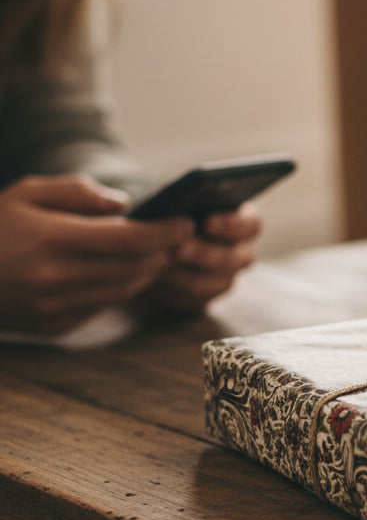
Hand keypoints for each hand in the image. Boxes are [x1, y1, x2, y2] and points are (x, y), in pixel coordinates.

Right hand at [0, 175, 192, 334]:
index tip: (186, 223)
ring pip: (123, 291)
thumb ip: (78, 193)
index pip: (129, 240)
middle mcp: (55, 278)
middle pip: (134, 269)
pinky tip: (125, 273)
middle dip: (163, 254)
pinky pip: (102, 306)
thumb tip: (125, 206)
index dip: (164, 233)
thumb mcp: (25, 193)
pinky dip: (121, 289)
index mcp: (51, 240)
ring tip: (159, 254)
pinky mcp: (53, 326)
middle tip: (180, 239)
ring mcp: (54, 307)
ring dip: (148, 274)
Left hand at [139, 203, 261, 312]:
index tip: (208, 222)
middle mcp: (242, 253)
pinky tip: (153, 281)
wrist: (152, 243)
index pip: (250, 225)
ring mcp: (227, 278)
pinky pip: (195, 300)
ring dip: (185, 276)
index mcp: (245, 224)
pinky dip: (173, 291)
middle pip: (232, 258)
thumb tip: (173, 201)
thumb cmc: (171, 212)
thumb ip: (184, 200)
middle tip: (178, 249)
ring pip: (214, 284)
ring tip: (159, 266)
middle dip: (203, 254)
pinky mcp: (207, 298)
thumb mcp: (179, 201)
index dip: (232, 225)